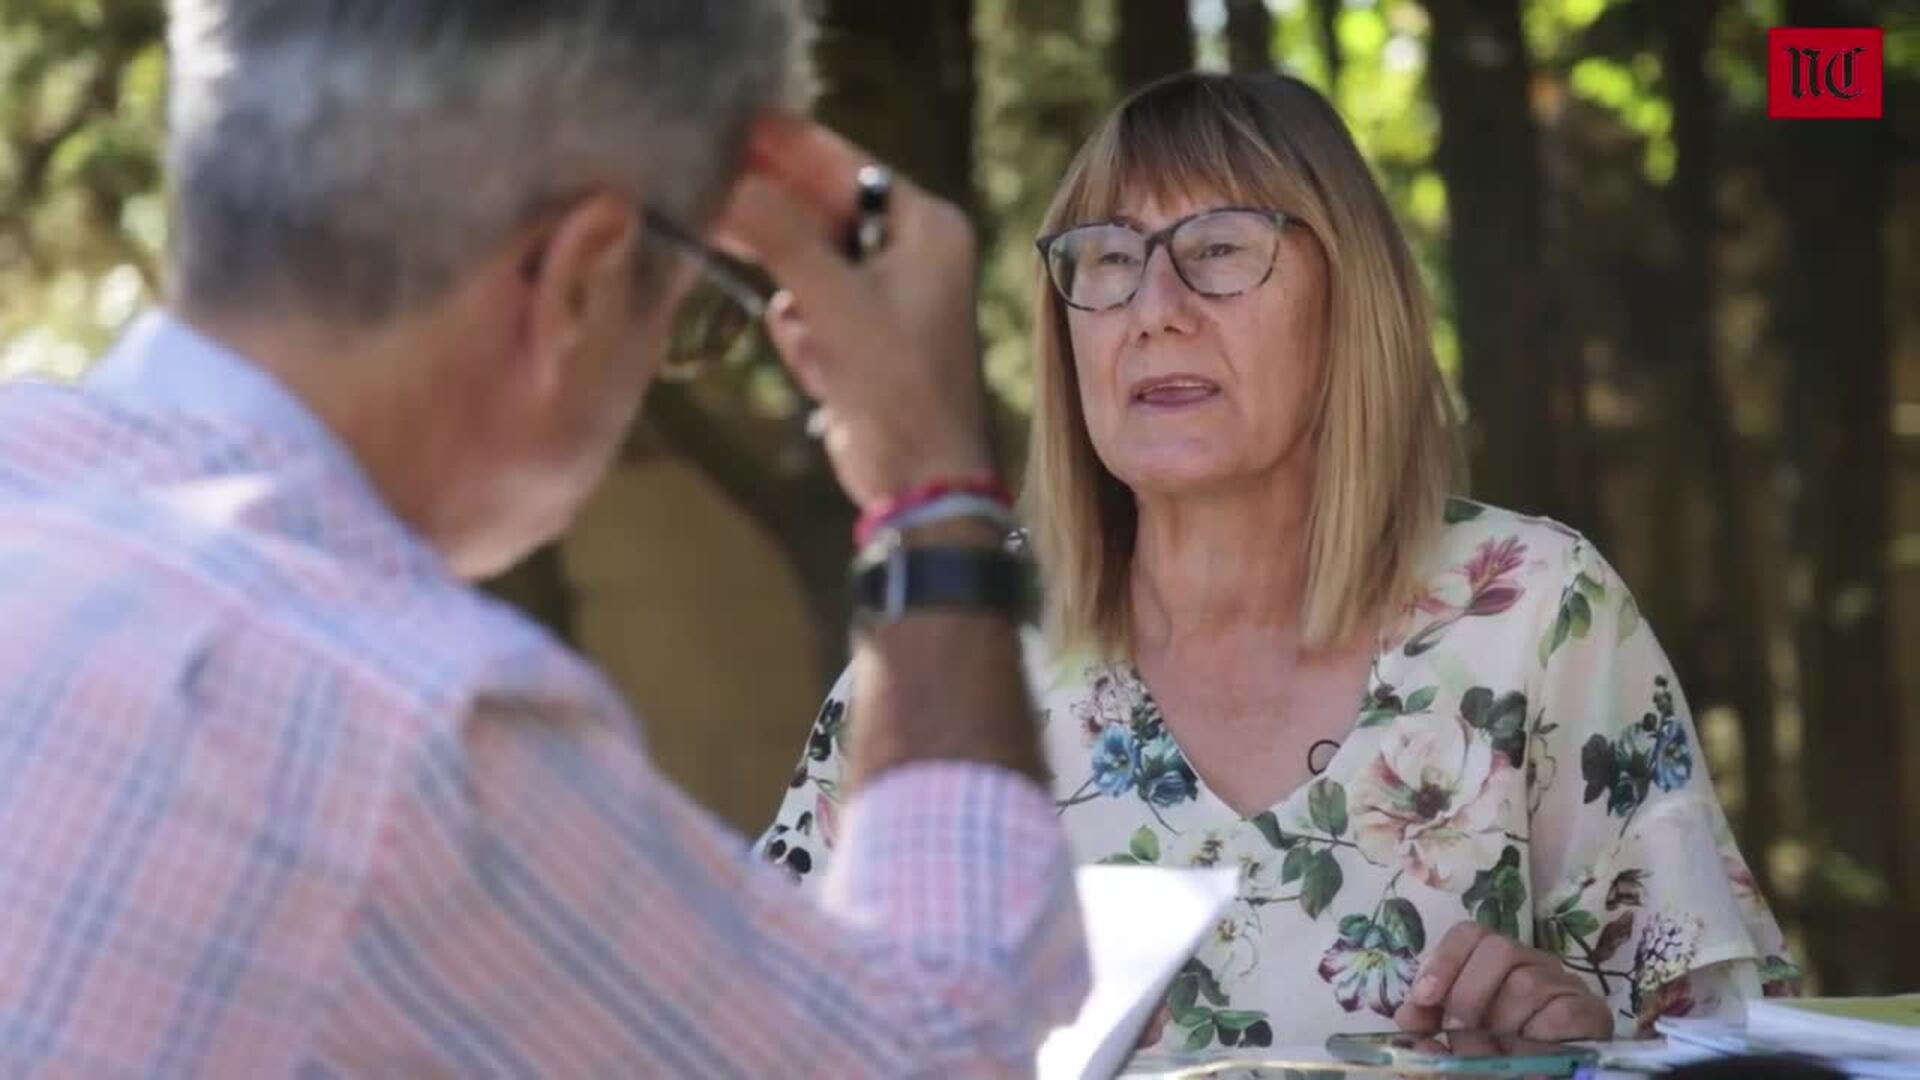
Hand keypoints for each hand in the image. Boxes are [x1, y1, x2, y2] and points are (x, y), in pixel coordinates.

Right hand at [715, 113, 992, 507]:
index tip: (731, 123)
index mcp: (927, 228)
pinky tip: (820, 370)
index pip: (846, 166)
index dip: (788, 146)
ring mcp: (884, 297)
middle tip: (706, 189)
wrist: (921, 482)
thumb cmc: (898, 385)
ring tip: (784, 313)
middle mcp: (910, 252)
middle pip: (820, 210)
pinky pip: (806, 311)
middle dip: (772, 218)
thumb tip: (729, 183)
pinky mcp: (859, 339)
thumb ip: (781, 237)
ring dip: (790, 292)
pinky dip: (802, 336)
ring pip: (805, 263)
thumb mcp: (836, 303)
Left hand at [1394, 921, 1612, 1040]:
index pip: (1471, 934)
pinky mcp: (1592, 1014)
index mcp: (1498, 965)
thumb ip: (1432, 1030)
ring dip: (1503, 1022)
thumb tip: (1408, 1020)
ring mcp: (1566, 986)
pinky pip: (1560, 1012)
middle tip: (1457, 1030)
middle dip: (1468, 992)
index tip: (1423, 999)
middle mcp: (1535, 965)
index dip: (1444, 961)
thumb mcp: (1458, 1045)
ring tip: (1501, 1048)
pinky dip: (1537, 1037)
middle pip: (1499, 948)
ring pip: (1527, 982)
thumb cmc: (1503, 1061)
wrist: (1550, 1077)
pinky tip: (1532, 1052)